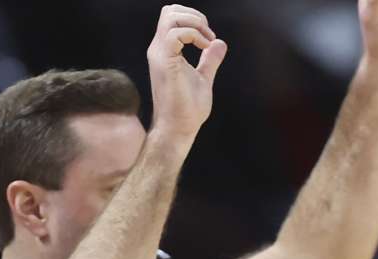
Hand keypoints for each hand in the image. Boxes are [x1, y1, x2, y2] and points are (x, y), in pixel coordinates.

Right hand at [145, 5, 227, 146]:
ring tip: (207, 41)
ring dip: (195, 23)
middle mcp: (158, 49)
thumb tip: (219, 43)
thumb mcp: (203, 78)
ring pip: (171, 17)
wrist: (178, 128)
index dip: (193, 18)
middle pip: (169, 11)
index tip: (209, 38)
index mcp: (166, 50)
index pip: (172, 17)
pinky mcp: (164, 63)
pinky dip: (194, 35)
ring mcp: (159, 54)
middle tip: (208, 35)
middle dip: (194, 15)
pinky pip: (175, 34)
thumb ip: (210, 60)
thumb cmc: (187, 109)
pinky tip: (204, 48)